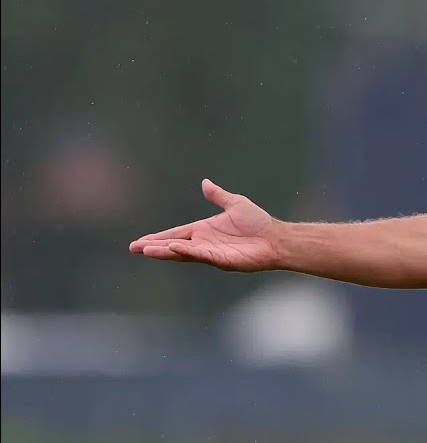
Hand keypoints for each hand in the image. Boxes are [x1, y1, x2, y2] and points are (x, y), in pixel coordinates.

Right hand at [129, 179, 281, 271]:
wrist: (276, 237)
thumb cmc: (258, 223)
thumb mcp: (235, 204)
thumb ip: (218, 195)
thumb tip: (205, 182)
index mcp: (204, 230)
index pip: (175, 234)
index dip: (158, 238)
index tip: (140, 242)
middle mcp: (204, 243)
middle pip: (173, 245)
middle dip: (154, 247)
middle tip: (134, 249)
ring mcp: (212, 253)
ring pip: (183, 253)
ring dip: (165, 251)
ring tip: (147, 250)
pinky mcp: (222, 260)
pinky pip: (201, 255)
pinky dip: (187, 251)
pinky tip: (174, 248)